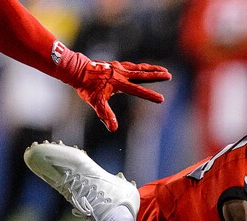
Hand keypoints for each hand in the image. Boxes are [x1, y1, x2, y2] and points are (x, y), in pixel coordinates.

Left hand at [53, 42, 171, 130]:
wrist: (78, 70)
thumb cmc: (87, 87)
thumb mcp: (96, 103)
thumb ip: (106, 115)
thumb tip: (113, 128)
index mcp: (119, 83)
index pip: (138, 91)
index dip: (150, 96)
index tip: (161, 99)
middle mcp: (121, 74)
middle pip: (142, 75)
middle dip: (156, 76)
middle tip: (169, 75)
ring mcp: (120, 68)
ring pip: (140, 68)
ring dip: (152, 70)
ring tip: (164, 70)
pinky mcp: (117, 66)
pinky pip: (133, 66)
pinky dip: (141, 67)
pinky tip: (144, 69)